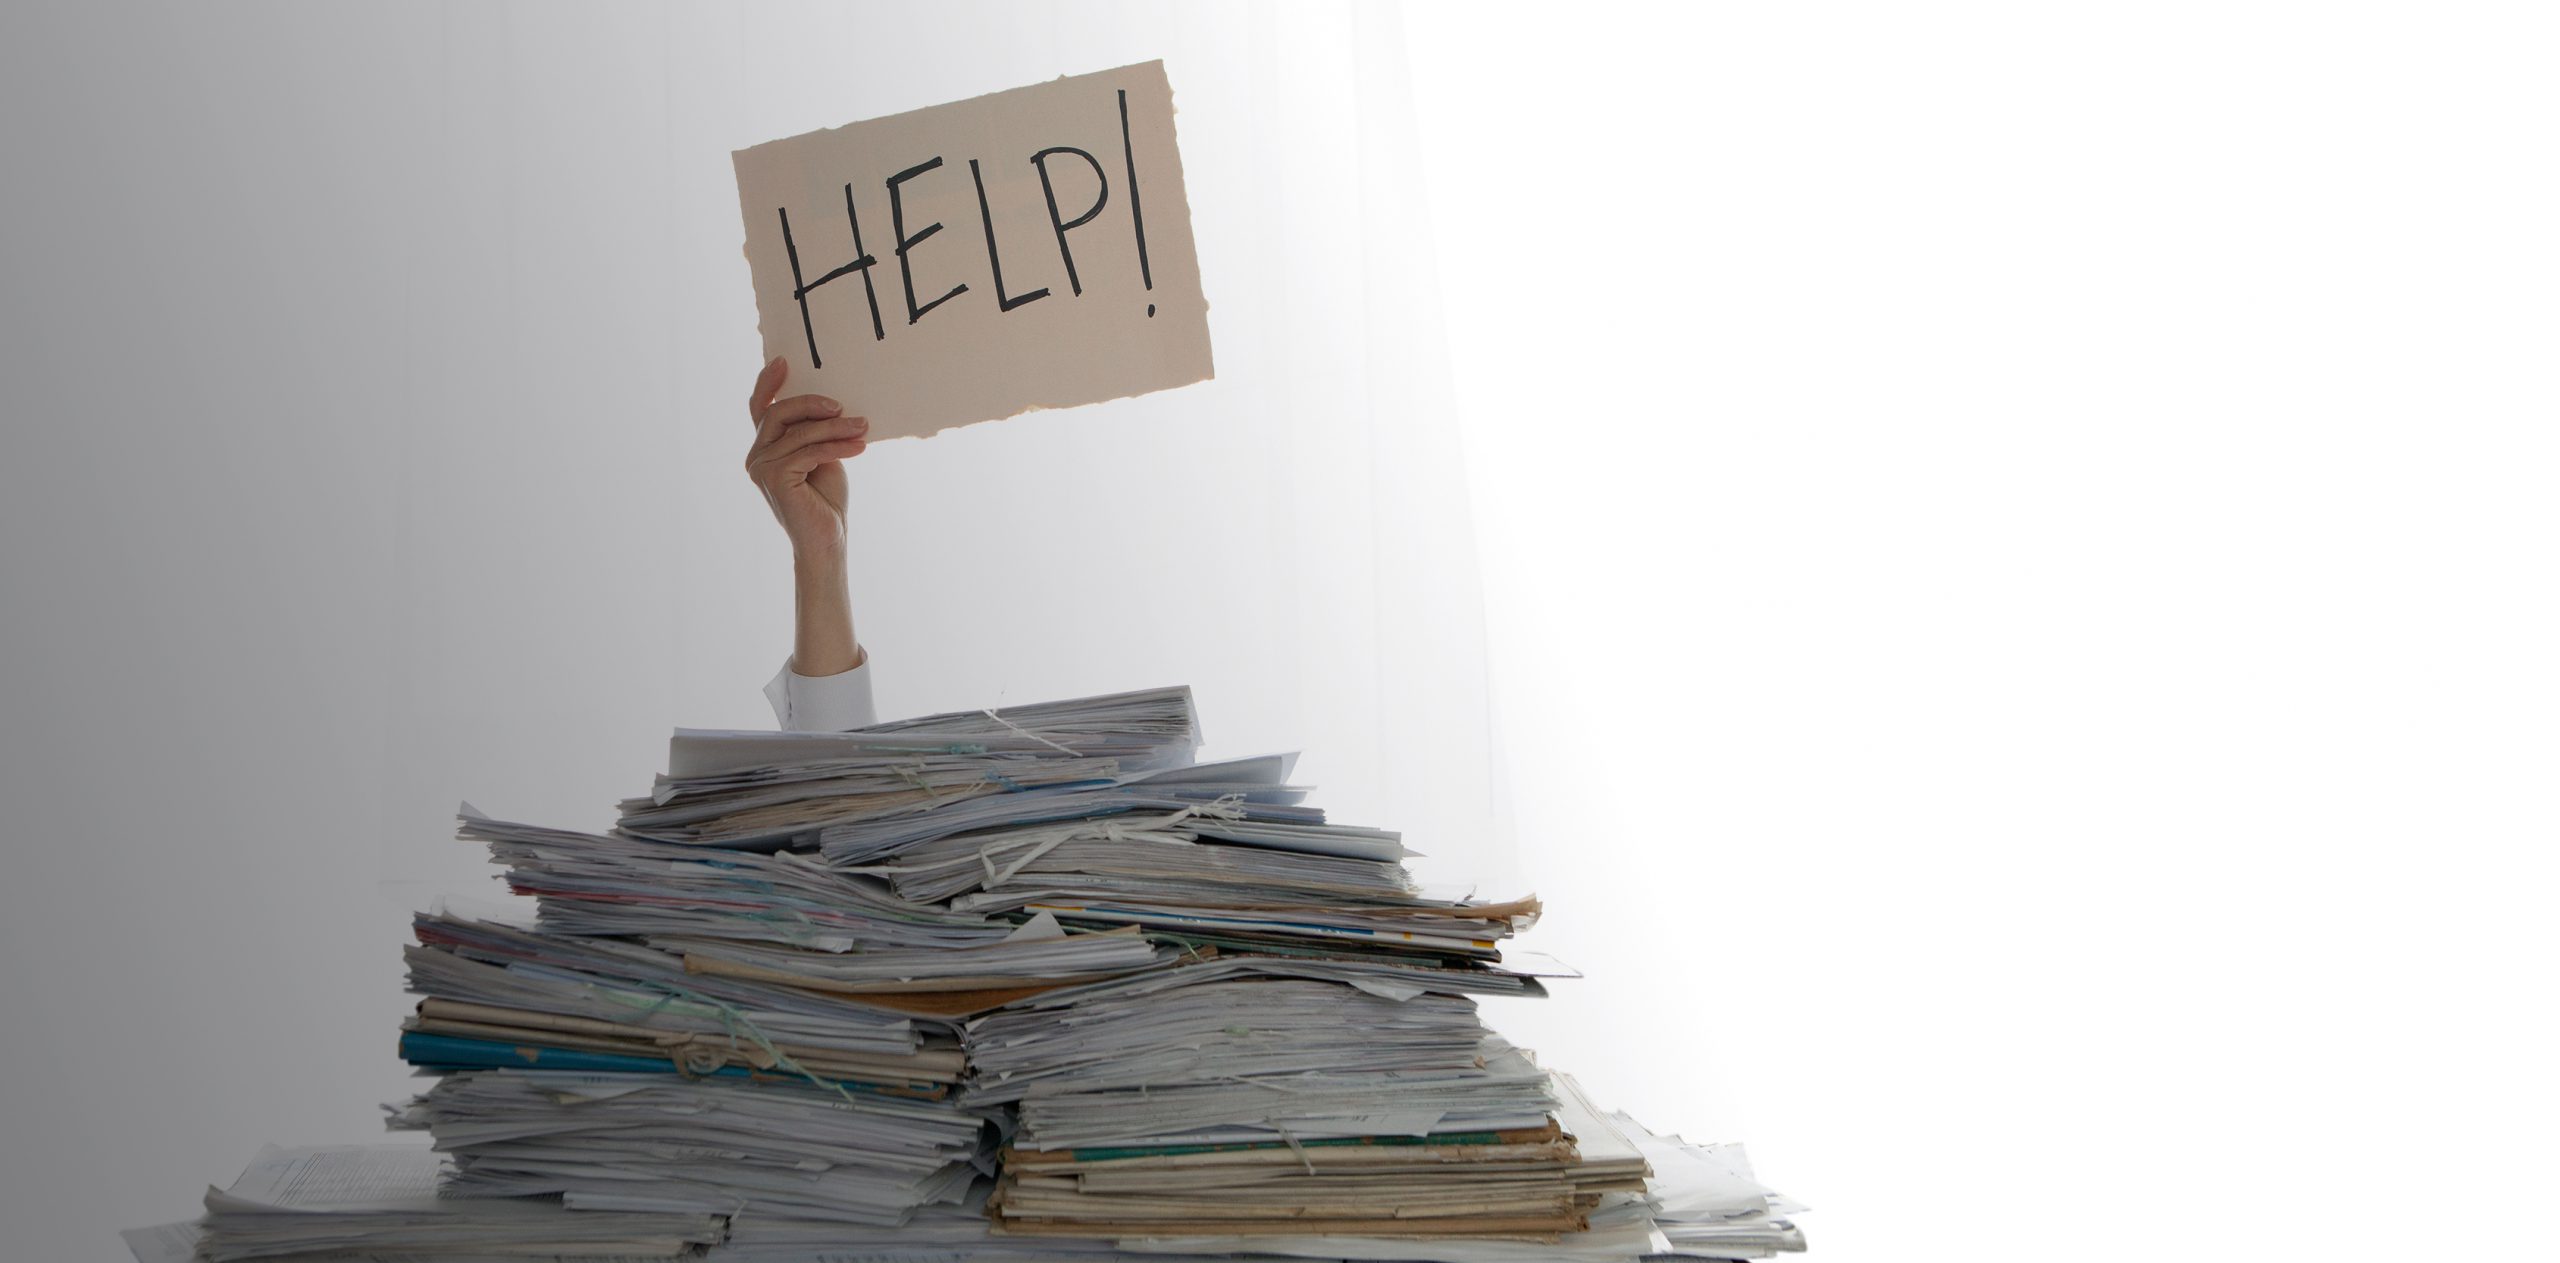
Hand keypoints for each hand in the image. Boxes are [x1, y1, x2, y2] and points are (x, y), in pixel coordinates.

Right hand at [745, 357, 869, 558]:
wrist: (827, 541)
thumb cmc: (826, 500)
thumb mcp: (821, 455)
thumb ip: (814, 432)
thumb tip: (830, 402)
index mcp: (764, 448)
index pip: (760, 408)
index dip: (768, 383)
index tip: (785, 361)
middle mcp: (756, 456)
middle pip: (779, 413)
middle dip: (813, 404)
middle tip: (843, 406)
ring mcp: (761, 468)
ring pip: (799, 432)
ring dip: (835, 428)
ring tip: (863, 427)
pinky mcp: (775, 479)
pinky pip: (808, 451)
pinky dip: (836, 446)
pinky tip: (859, 446)